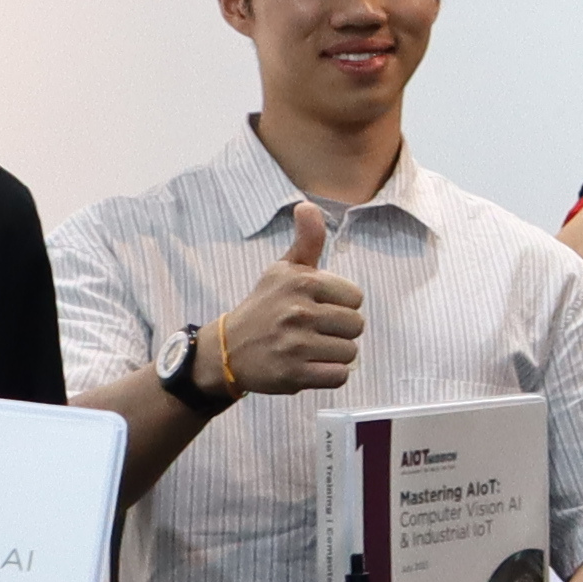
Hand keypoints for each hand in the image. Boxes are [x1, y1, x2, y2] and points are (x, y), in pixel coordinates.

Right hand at [211, 204, 365, 398]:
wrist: (226, 350)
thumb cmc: (264, 307)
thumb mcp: (282, 270)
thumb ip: (306, 240)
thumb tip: (308, 204)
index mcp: (301, 282)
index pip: (355, 298)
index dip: (340, 305)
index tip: (317, 308)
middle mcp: (298, 312)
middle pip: (356, 326)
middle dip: (339, 331)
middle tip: (313, 331)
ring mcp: (295, 345)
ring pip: (350, 352)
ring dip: (334, 354)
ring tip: (309, 349)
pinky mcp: (293, 375)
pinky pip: (340, 377)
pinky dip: (329, 374)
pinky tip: (309, 366)